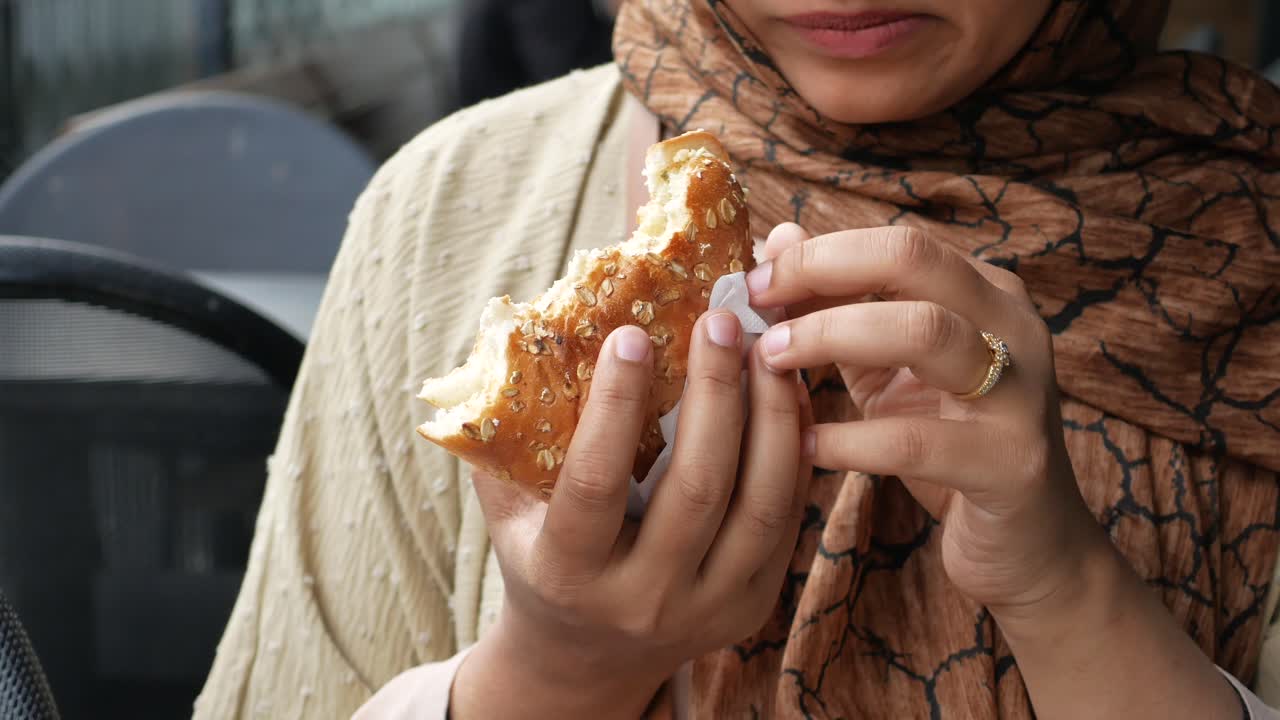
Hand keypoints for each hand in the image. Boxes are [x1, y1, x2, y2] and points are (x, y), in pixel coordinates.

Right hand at [452, 315, 812, 719]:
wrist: (589, 657)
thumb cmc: (541, 558)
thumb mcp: (509, 510)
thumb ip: (509, 441)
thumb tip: (525, 335)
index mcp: (568, 574)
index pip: (595, 483)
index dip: (613, 406)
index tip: (631, 335)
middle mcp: (643, 600)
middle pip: (696, 489)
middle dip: (713, 394)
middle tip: (719, 321)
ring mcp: (708, 607)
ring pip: (758, 504)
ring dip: (770, 416)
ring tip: (767, 349)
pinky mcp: (755, 604)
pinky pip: (787, 517)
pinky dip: (794, 451)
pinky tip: (789, 395)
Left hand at [746, 223, 1103, 616]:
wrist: (1028, 546)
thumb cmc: (946, 443)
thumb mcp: (885, 368)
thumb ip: (838, 306)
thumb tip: (779, 239)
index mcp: (985, 293)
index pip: (897, 244)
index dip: (819, 252)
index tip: (754, 276)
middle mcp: (1012, 326)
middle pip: (914, 260)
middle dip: (822, 271)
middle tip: (756, 301)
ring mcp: (1021, 392)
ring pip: (922, 332)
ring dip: (830, 336)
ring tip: (769, 359)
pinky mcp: (1012, 463)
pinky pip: (917, 440)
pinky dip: (850, 440)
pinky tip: (806, 446)